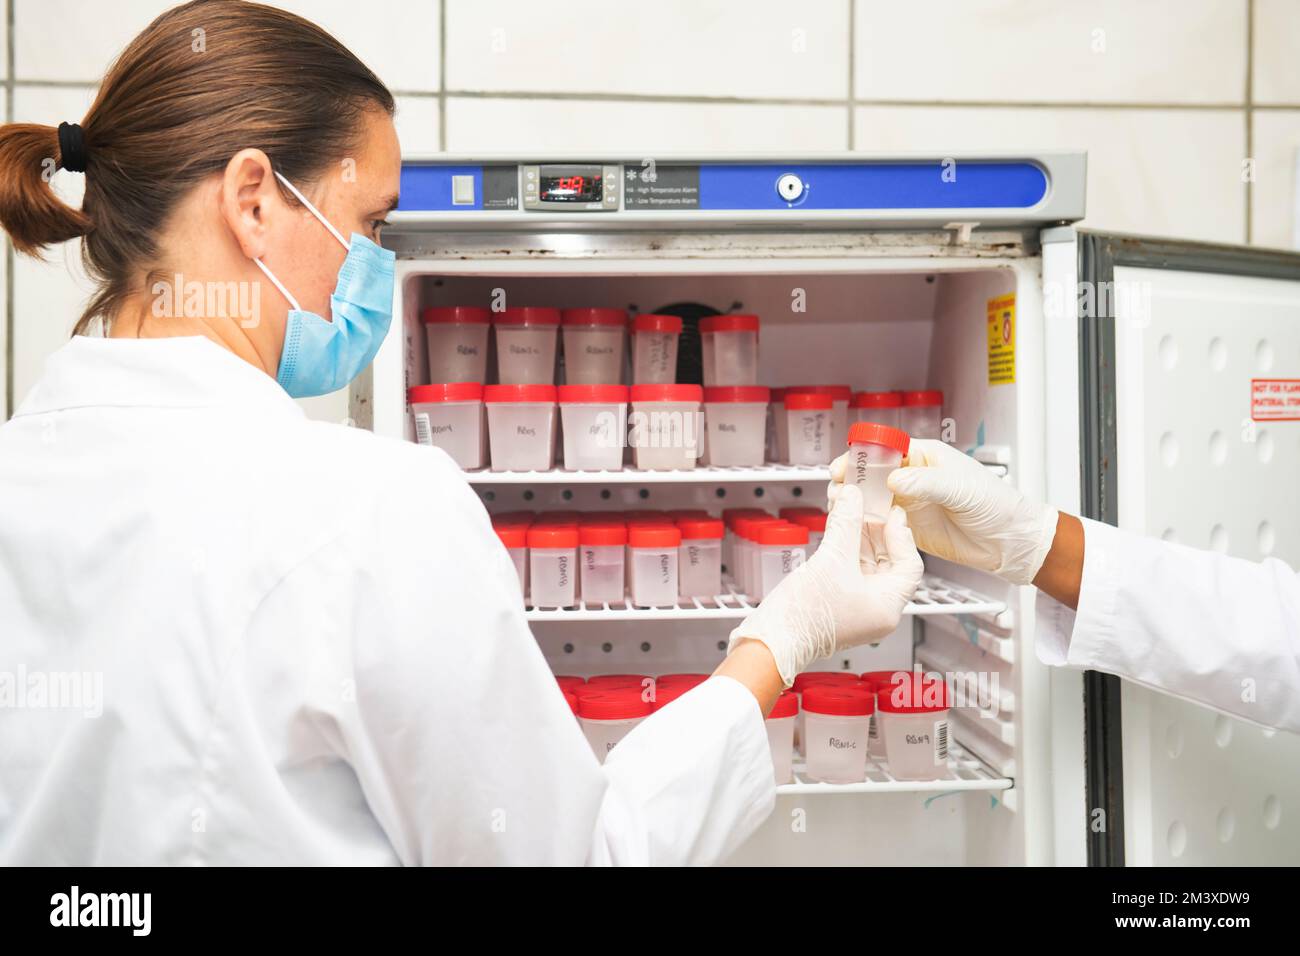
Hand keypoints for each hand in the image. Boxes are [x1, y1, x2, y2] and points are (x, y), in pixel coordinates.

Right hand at [727, 483, 922, 687]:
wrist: (772, 641)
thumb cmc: (804, 616)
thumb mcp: (831, 559)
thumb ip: (846, 523)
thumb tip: (853, 496)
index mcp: (887, 607)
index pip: (910, 563)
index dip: (900, 533)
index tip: (889, 511)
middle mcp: (876, 610)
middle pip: (888, 561)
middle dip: (875, 530)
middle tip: (867, 505)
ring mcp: (857, 608)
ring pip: (866, 564)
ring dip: (857, 536)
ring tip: (848, 510)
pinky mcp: (838, 603)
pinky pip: (849, 570)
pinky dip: (845, 548)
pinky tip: (836, 528)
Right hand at [829, 438, 1056, 585]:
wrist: (1009, 540)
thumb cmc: (996, 504)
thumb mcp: (960, 489)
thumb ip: (926, 484)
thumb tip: (893, 480)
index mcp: (926, 457)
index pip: (885, 448)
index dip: (862, 456)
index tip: (845, 466)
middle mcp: (914, 477)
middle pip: (872, 473)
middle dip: (852, 479)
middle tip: (836, 489)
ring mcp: (910, 502)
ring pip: (872, 497)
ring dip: (855, 502)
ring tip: (841, 508)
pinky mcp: (909, 527)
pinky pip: (881, 522)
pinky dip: (866, 523)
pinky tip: (856, 526)